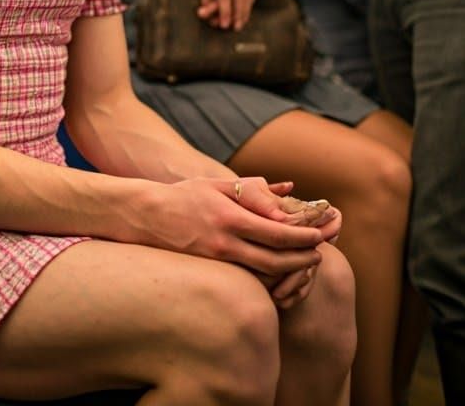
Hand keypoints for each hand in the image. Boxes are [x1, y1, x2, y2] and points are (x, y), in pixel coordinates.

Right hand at [140, 176, 324, 281]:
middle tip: (319, 254)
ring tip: (304, 265)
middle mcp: (225, 242)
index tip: (319, 235)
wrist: (145, 217)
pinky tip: (277, 275)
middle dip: (301, 259)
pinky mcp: (210, 270)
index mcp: (230, 217)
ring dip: (288, 272)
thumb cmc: (183, 196)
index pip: (275, 233)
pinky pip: (245, 278)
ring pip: (261, 274)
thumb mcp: (216, 185)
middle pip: (274, 260)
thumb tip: (287, 187)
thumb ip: (252, 189)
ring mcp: (217, 260)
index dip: (302, 237)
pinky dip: (266, 279)